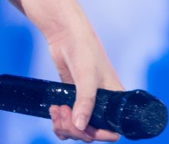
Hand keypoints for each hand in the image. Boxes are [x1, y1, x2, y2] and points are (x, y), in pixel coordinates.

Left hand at [42, 15, 122, 141]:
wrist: (66, 34)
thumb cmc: (84, 50)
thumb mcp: (86, 77)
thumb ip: (84, 102)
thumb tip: (80, 127)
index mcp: (115, 101)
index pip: (111, 131)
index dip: (98, 135)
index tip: (82, 127)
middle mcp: (103, 105)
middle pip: (91, 133)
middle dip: (75, 129)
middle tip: (62, 113)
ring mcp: (86, 103)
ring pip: (77, 129)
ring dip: (65, 126)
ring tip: (55, 110)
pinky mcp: (72, 99)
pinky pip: (67, 121)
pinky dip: (59, 121)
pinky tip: (53, 109)